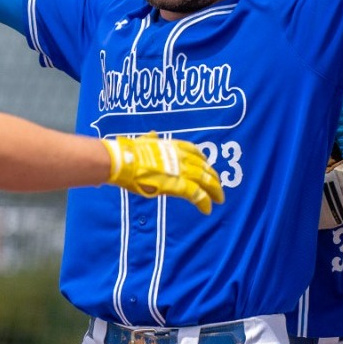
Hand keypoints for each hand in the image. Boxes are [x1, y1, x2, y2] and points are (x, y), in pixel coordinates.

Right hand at [102, 134, 223, 214]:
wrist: (123, 161)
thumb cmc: (127, 153)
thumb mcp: (143, 142)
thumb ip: (150, 140)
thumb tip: (152, 134)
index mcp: (172, 147)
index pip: (194, 151)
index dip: (203, 159)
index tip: (207, 165)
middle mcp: (180, 157)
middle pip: (203, 167)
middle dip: (213, 177)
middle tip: (218, 186)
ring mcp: (180, 171)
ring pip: (205, 180)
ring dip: (214, 190)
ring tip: (219, 199)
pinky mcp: (178, 185)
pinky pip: (197, 194)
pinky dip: (204, 202)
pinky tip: (208, 209)